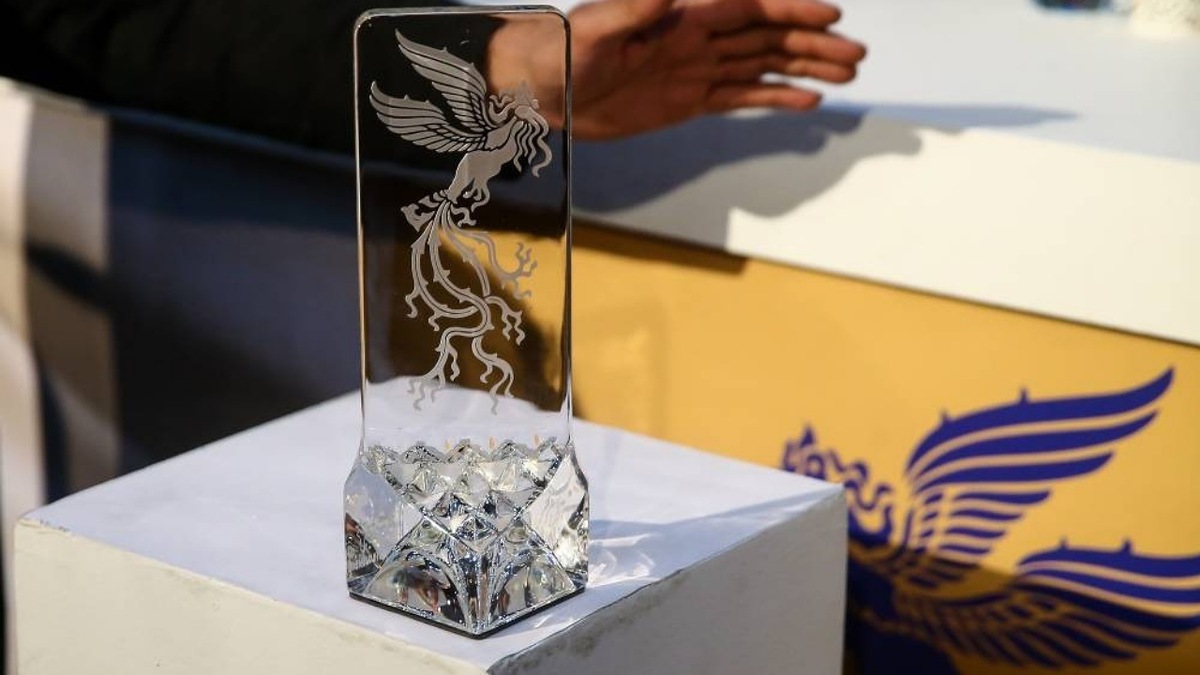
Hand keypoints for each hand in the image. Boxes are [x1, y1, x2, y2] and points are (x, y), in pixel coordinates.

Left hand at [490, 0, 866, 139]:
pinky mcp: (688, 100)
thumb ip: (633, 9)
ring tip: (847, 73)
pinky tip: (807, 100)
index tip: (830, 15)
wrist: (539, 90)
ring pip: (763, 64)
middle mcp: (697, 37)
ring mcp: (696, 68)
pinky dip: (775, 97)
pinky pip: (741, 96)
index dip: (789, 9)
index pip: (748, 7)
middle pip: (767, 35)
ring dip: (805, 67)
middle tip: (856, 54)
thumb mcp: (593, 30)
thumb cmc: (559, 51)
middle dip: (812, 41)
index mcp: (682, 15)